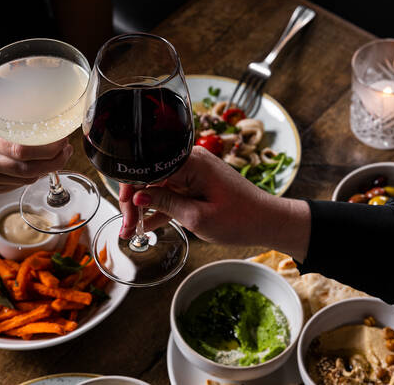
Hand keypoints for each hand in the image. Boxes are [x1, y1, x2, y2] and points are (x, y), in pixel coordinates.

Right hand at [0, 108, 72, 192]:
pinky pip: (15, 185)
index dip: (48, 149)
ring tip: (55, 156)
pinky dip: (29, 176)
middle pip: (25, 169)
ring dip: (44, 170)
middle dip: (53, 162)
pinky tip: (33, 165)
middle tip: (65, 152)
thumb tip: (51, 123)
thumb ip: (13, 119)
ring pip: (23, 180)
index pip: (21, 149)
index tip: (62, 141)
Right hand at [119, 146, 309, 255]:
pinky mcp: (195, 184)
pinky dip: (159, 209)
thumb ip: (165, 205)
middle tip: (128, 228)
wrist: (268, 222)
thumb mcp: (198, 217)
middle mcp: (190, 161)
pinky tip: (145, 226)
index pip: (148, 169)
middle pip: (149, 177)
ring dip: (143, 208)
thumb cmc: (240, 219)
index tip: (125, 212)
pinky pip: (170, 193)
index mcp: (191, 161)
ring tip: (130, 232)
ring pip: (157, 187)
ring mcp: (192, 172)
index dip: (130, 190)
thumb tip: (137, 197)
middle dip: (134, 202)